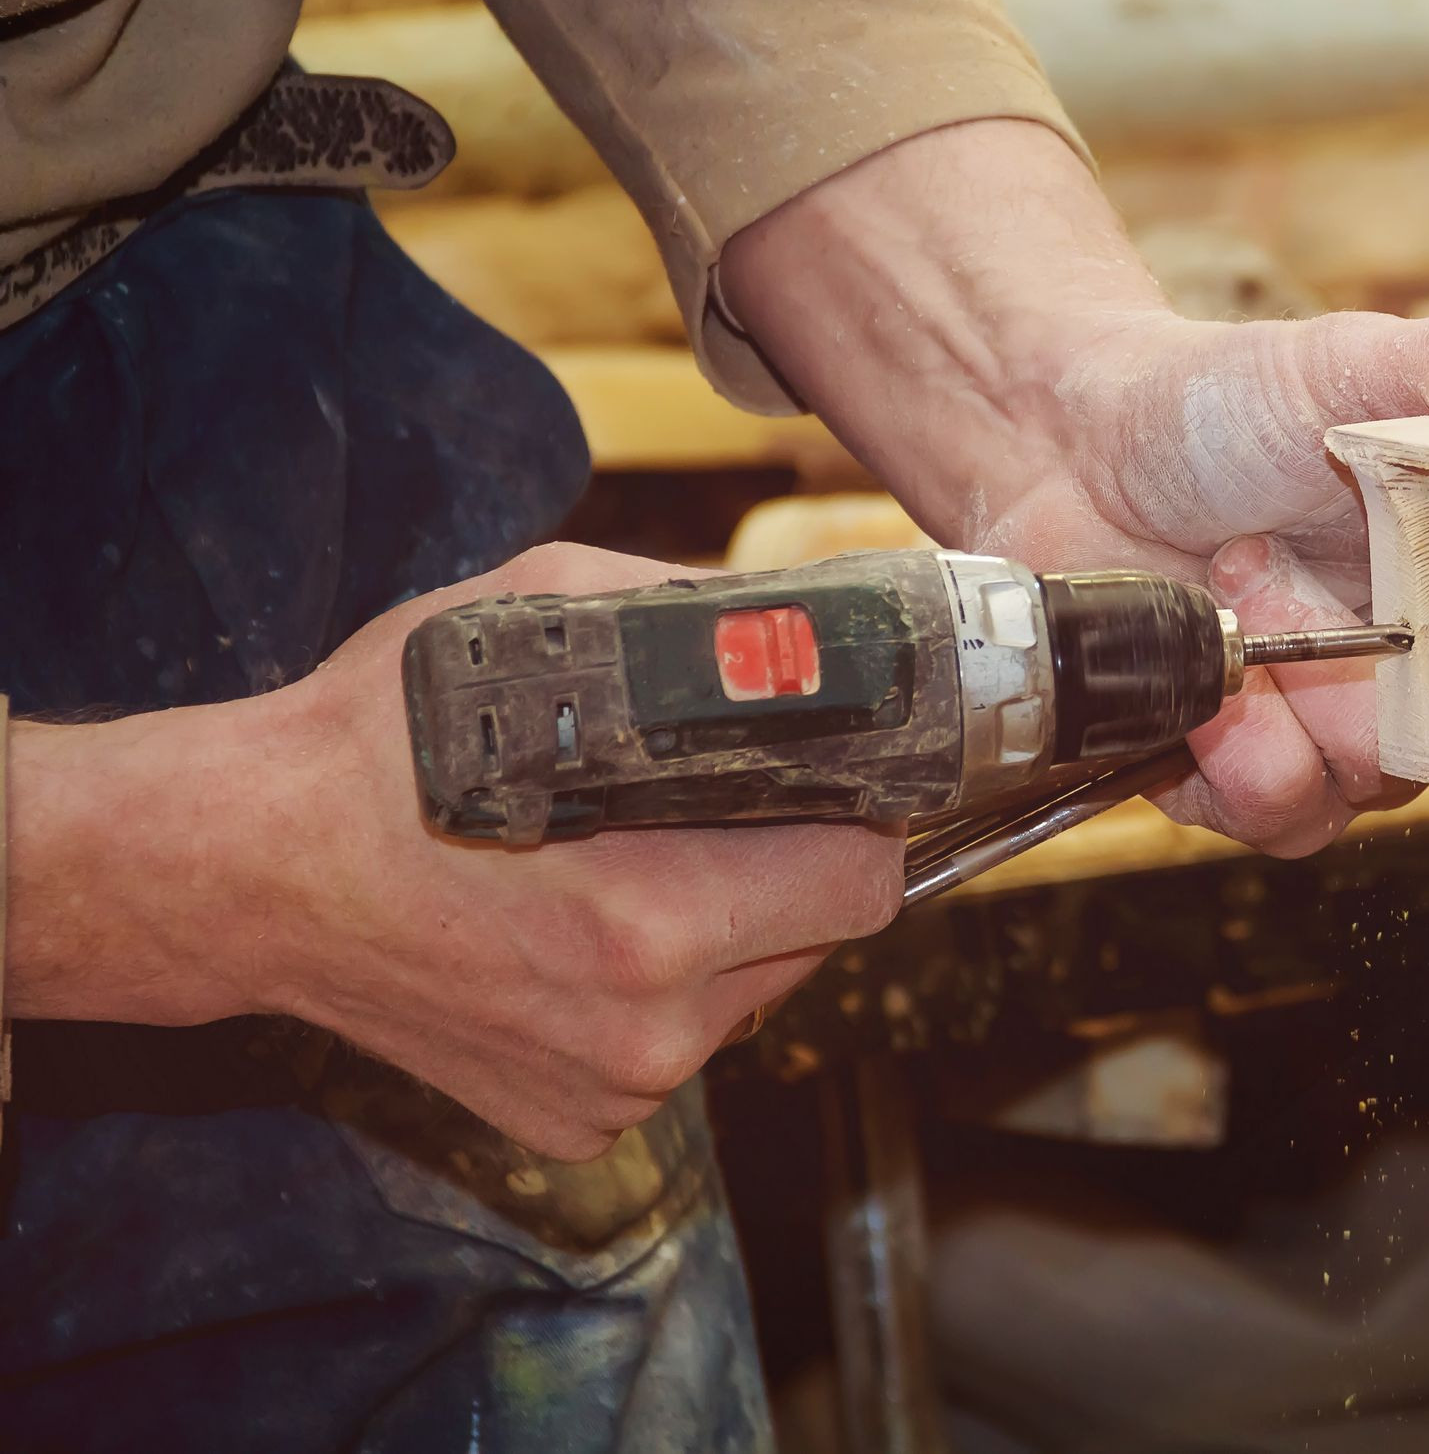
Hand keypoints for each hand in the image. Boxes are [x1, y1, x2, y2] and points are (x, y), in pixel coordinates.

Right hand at [7, 542, 900, 1159]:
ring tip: (636, 865)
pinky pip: (684, 1045)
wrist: (248, 868)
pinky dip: (664, 992)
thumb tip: (819, 622)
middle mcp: (648, 1026)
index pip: (869, 880)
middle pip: (825, 937)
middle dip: (798, 866)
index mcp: (657, 918)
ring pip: (759, 993)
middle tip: (727, 812)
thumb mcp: (547, 616)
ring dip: (734, 932)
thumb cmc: (386, 738)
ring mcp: (611, 1088)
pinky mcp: (576, 1124)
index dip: (864, 815)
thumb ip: (704, 623)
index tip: (839, 781)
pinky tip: (582, 934)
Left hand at [724, 119, 1428, 868]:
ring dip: (1276, 715)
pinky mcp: (1228, 772)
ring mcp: (1319, 733)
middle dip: (1365, 693)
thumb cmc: (1219, 403)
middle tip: (1286, 575)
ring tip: (1225, 596)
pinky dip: (1215, 752)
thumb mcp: (1339, 368)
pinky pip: (1253, 816)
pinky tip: (1187, 666)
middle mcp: (1413, 685)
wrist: (1071, 443)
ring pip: (1340, 802)